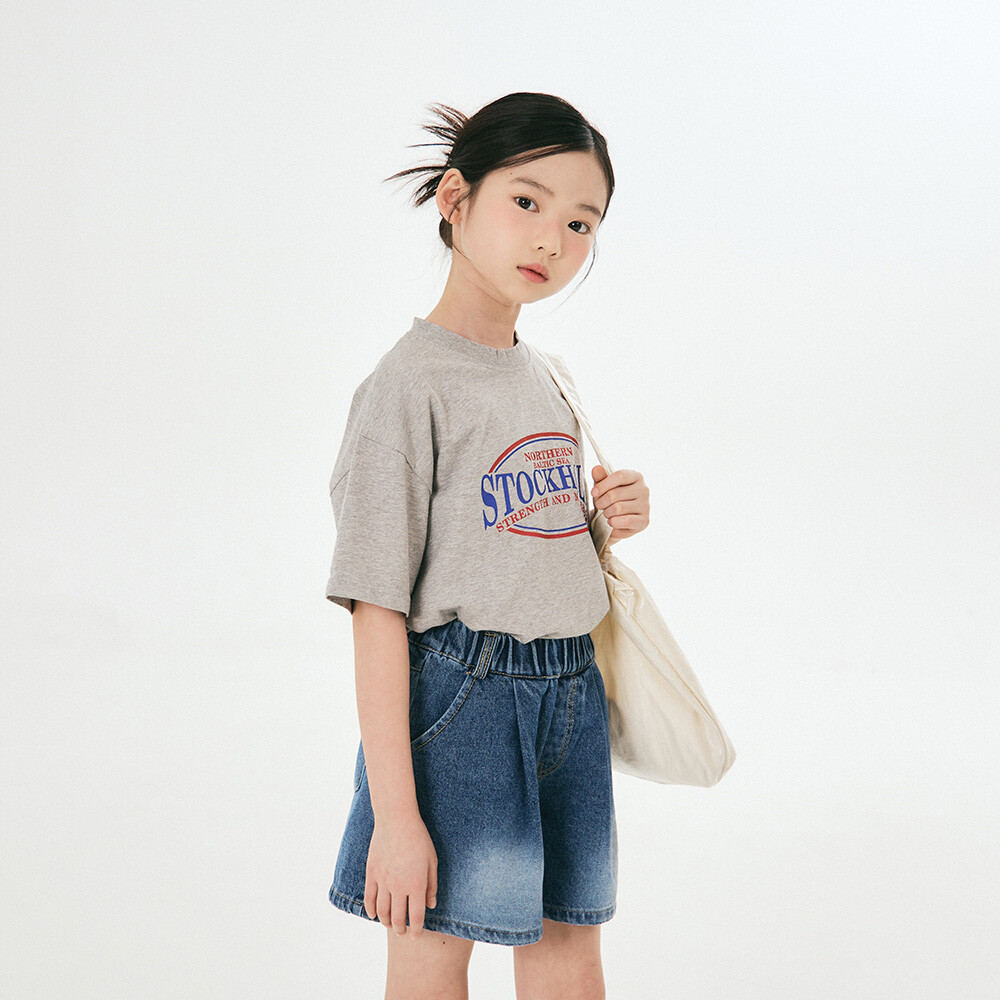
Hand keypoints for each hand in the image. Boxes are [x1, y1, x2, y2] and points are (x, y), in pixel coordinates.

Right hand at [365, 813, 437, 935]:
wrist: (396, 820)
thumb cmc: (419, 839)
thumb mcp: (432, 861)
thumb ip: (432, 885)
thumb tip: (431, 905)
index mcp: (416, 884)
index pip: (416, 916)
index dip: (416, 930)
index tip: (416, 936)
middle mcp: (399, 887)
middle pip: (397, 918)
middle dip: (401, 929)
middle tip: (403, 932)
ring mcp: (383, 881)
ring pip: (382, 911)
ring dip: (386, 922)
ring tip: (391, 925)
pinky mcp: (371, 874)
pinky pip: (369, 898)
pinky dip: (371, 910)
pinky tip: (375, 915)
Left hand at [590, 465, 649, 543]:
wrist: (618, 521)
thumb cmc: (611, 500)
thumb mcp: (604, 487)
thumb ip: (600, 478)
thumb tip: (596, 469)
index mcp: (636, 476)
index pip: (620, 476)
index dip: (603, 484)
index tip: (593, 492)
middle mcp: (644, 489)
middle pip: (615, 494)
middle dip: (601, 502)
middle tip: (599, 505)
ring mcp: (646, 506)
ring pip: (618, 508)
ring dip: (607, 513)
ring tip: (606, 513)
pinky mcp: (644, 521)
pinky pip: (625, 521)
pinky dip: (614, 522)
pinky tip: (611, 521)